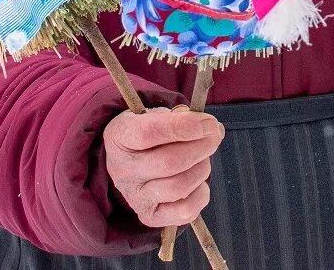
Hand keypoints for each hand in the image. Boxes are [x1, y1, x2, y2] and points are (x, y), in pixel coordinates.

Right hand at [105, 107, 223, 227]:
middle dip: (202, 147)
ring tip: (203, 158)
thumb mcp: (153, 116)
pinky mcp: (149, 216)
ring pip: (179, 187)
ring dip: (202, 169)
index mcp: (120, 137)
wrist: (127, 163)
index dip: (185, 127)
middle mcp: (123, 170)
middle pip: (170, 162)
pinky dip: (201, 195)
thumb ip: (180, 118)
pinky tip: (199, 182)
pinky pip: (184, 211)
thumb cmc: (146, 136)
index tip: (208, 122)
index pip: (151, 132)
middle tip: (214, 137)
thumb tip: (212, 129)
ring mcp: (135, 197)